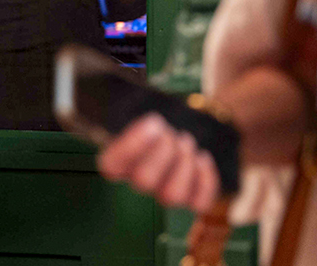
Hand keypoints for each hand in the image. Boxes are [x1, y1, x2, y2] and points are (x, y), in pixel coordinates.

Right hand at [97, 113, 221, 211]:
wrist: (180, 133)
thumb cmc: (156, 124)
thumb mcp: (141, 114)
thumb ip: (137, 115)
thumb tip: (153, 123)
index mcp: (115, 162)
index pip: (110, 166)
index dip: (133, 145)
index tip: (153, 123)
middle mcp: (135, 185)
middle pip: (144, 181)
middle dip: (163, 151)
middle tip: (170, 133)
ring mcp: (162, 197)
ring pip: (171, 195)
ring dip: (183, 163)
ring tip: (185, 141)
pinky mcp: (190, 202)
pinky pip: (198, 203)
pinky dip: (205, 180)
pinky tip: (202, 158)